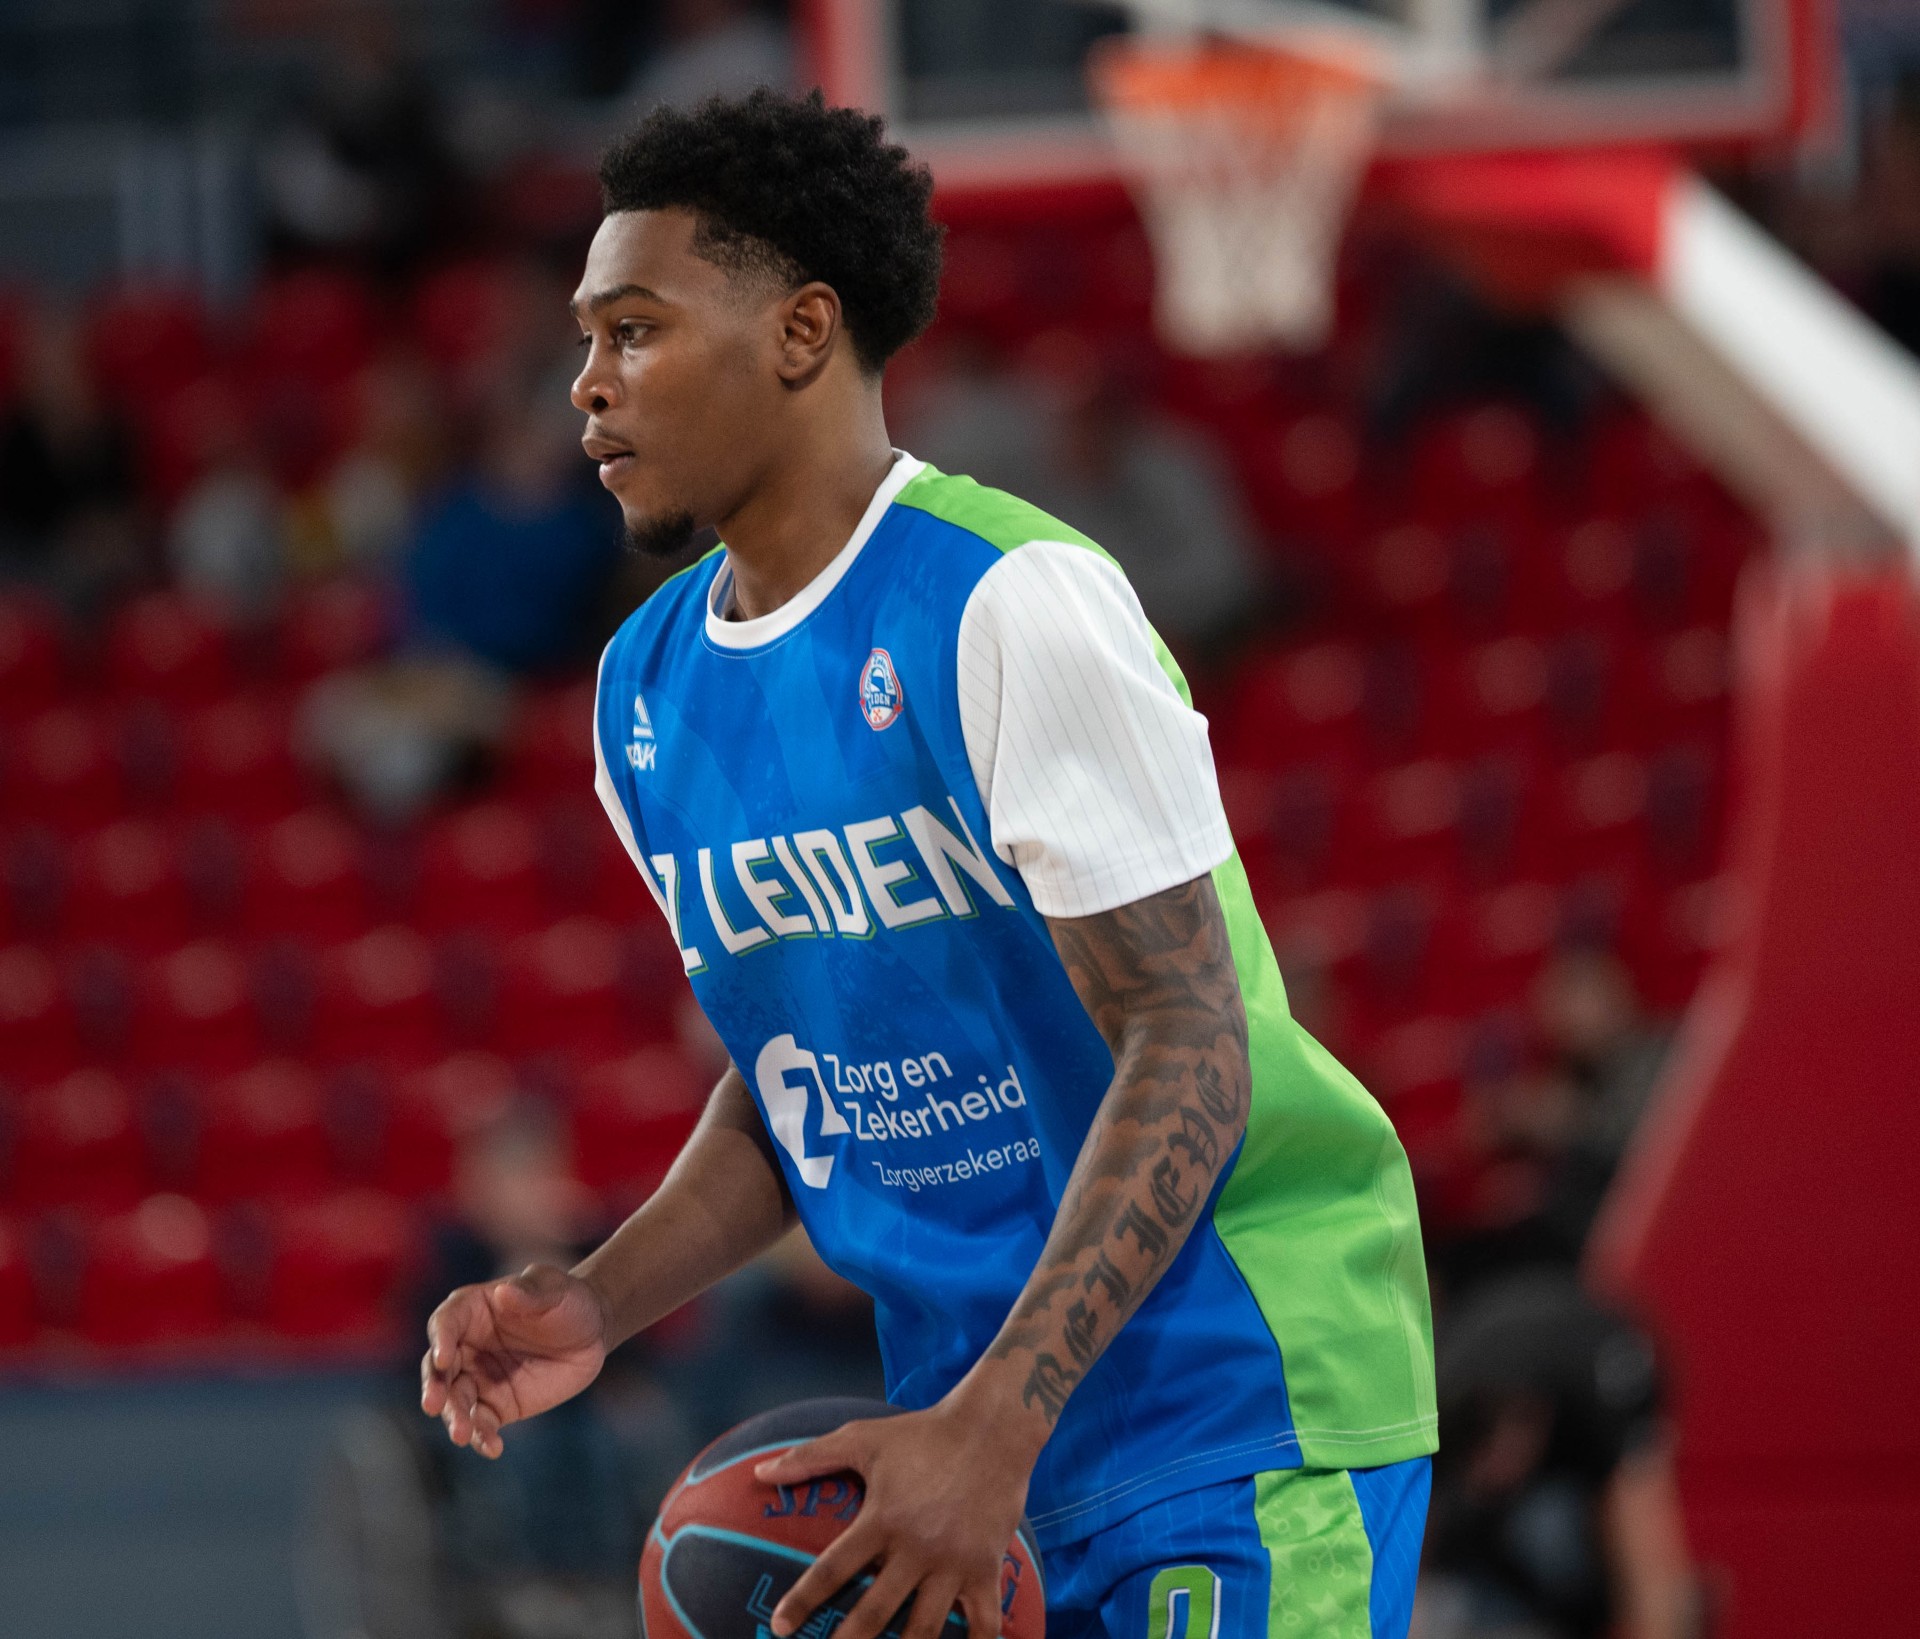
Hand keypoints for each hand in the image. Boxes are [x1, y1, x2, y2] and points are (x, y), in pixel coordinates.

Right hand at [419, 1263, 610, 1458]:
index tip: (444, 1359)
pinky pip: (482, 1424)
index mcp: (472, 1310)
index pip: (445, 1323)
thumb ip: (529, 1293)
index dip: (441, 1340)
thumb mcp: (554, 1289)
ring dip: (454, 1418)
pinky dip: (482, 1438)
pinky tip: (492, 1448)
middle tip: (433, 1404)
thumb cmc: (568, 1300)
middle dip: (434, 1387)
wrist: (592, 1333)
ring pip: (455, 1401)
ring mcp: (478, 1378)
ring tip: (462, 1435)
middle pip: (439, 1368)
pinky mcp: (496, 1406)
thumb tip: (504, 1292)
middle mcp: (466, 1346)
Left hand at [753, 1390, 1043, 1638]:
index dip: (802, 1601)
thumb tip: (759, 1471)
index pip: (832, 1570)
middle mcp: (916, 1547)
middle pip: (874, 1613)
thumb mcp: (863, 1438)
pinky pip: (985, 1624)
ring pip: (923, 1629)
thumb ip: (810, 1457)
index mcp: (881, 1518)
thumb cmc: (922, 1433)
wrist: (993, 1427)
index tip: (781, 1627)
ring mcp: (953, 1562)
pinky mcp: (986, 1569)